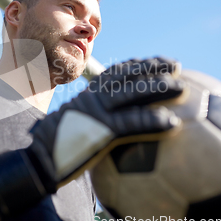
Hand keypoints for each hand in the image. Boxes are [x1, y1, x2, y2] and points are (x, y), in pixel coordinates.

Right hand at [0, 57, 184, 217]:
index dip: (137, 64)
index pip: (115, 72)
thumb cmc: (57, 146)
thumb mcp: (74, 125)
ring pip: (131, 93)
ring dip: (158, 88)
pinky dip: (152, 121)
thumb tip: (111, 126)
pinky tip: (172, 123)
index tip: (156, 61)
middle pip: (127, 75)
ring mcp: (96, 111)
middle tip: (177, 65)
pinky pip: (130, 123)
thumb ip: (93, 119)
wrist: (38, 159)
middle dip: (153, 66)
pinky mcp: (99, 131)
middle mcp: (92, 96)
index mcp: (87, 94)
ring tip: (182, 87)